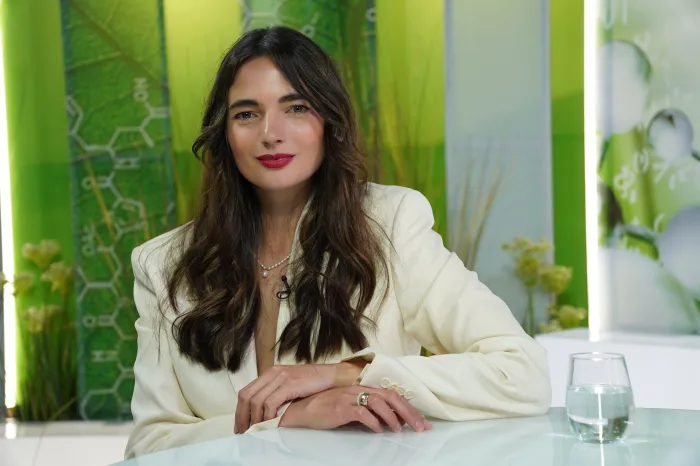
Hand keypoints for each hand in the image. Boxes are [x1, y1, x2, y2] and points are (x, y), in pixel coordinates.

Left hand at [234, 362, 365, 433]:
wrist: (331, 376)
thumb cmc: (312, 382)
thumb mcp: (289, 384)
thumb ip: (275, 392)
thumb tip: (261, 411)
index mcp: (270, 372)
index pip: (246, 392)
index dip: (239, 410)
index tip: (240, 425)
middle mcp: (272, 373)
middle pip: (246, 396)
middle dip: (242, 416)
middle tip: (243, 431)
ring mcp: (281, 377)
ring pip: (257, 401)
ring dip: (254, 418)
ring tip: (256, 430)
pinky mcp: (290, 384)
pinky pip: (271, 402)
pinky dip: (267, 415)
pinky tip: (270, 423)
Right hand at [279, 385, 432, 432]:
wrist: (302, 409)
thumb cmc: (328, 410)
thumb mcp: (353, 409)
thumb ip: (371, 412)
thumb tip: (392, 422)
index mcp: (364, 389)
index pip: (392, 395)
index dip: (409, 408)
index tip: (422, 422)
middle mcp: (359, 390)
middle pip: (391, 396)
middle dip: (408, 412)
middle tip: (420, 427)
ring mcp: (350, 397)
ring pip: (379, 402)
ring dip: (392, 417)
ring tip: (399, 429)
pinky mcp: (341, 407)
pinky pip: (361, 412)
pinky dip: (373, 421)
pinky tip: (378, 430)